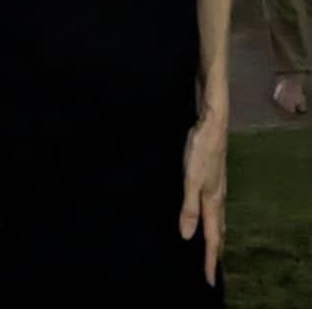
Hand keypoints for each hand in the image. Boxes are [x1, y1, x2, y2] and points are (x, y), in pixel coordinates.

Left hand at [179, 113, 226, 286]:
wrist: (212, 126)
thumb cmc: (200, 152)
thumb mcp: (190, 180)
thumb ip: (189, 208)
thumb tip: (186, 237)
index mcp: (213, 202)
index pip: (213, 237)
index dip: (210, 259)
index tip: (208, 279)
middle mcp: (219, 198)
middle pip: (218, 232)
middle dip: (215, 252)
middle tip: (210, 269)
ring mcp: (218, 188)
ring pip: (218, 220)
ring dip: (215, 237)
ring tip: (211, 249)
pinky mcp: (214, 179)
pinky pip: (215, 209)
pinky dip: (212, 221)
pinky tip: (207, 216)